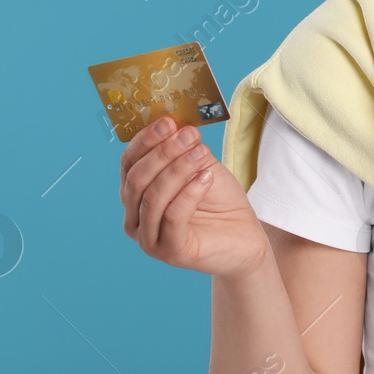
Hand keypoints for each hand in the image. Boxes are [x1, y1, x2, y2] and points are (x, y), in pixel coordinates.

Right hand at [119, 116, 270, 279]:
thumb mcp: (200, 167)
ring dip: (178, 169)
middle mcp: (134, 219)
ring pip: (153, 197)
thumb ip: (184, 150)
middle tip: (188, 135)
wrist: (244, 237)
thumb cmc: (219, 202)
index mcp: (135, 196)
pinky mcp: (170, 251)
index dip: (145, 140)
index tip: (167, 121)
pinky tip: (206, 177)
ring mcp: (149, 239)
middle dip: (163, 152)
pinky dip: (190, 193)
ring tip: (201, 152)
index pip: (129, 163)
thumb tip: (173, 124)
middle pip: (137, 179)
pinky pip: (173, 217)